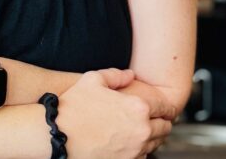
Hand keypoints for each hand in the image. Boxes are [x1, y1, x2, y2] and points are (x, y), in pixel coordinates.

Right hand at [57, 69, 173, 158]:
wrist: (59, 137)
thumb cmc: (73, 109)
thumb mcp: (91, 81)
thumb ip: (115, 75)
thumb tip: (129, 75)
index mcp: (138, 107)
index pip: (166, 108)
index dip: (163, 106)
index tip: (159, 107)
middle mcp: (143, 130)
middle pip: (166, 128)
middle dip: (159, 122)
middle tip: (150, 118)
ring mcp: (137, 149)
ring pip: (157, 143)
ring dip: (151, 136)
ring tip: (136, 130)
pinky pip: (144, 156)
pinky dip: (140, 149)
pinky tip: (126, 142)